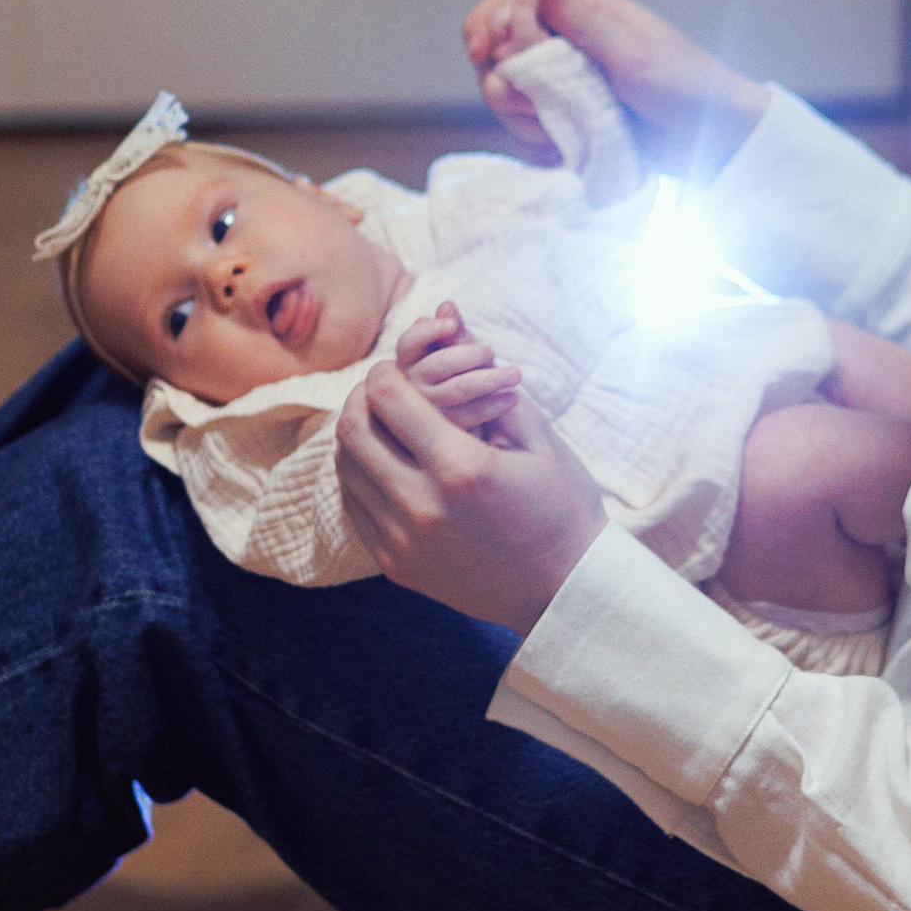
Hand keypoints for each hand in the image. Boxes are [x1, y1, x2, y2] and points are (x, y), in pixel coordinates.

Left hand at [336, 354, 607, 634]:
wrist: (564, 590)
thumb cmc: (563, 507)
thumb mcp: (539, 438)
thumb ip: (489, 380)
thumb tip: (450, 320)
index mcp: (463, 469)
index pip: (388, 399)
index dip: (385, 372)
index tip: (395, 368)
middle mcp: (423, 507)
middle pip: (353, 431)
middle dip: (361, 397)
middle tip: (380, 390)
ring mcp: (404, 542)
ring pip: (346, 469)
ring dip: (357, 436)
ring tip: (382, 424)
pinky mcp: (397, 565)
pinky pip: (355, 507)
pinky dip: (360, 476)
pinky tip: (385, 464)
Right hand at [398, 300, 521, 440]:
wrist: (484, 429)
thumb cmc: (468, 374)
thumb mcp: (461, 350)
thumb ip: (454, 331)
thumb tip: (446, 305)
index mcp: (409, 362)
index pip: (408, 344)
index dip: (427, 332)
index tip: (452, 325)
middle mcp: (411, 387)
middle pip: (436, 365)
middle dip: (469, 355)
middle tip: (492, 352)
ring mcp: (427, 412)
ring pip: (455, 390)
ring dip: (489, 378)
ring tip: (515, 374)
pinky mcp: (446, 432)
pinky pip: (467, 416)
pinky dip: (492, 405)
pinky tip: (512, 399)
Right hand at [460, 0, 768, 173]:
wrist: (714, 143)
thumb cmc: (685, 87)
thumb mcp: (632, 54)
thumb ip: (580, 21)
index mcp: (582, 11)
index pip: (507, 3)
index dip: (484, 25)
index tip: (482, 54)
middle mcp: (566, 41)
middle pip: (496, 53)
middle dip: (507, 82)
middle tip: (542, 103)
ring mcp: (564, 82)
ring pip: (505, 95)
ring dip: (523, 117)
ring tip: (562, 131)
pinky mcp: (566, 119)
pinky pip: (525, 130)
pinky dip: (537, 143)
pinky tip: (564, 150)